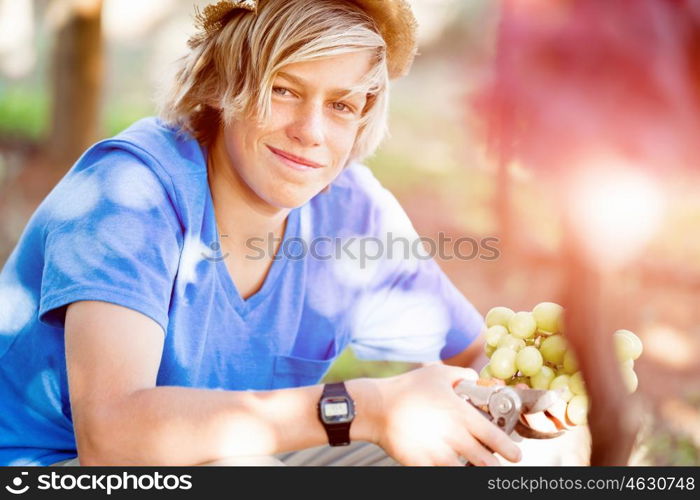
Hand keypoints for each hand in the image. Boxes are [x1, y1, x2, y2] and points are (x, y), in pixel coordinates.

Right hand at [373, 364, 522, 465]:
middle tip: (495, 463)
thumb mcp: (438, 373)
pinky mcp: (423, 465)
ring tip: (474, 468)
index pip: (495, 437)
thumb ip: (464, 375)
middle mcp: (454, 436)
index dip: (509, 448)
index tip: (515, 454)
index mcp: (462, 415)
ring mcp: (438, 453)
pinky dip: (451, 473)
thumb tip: (480, 381)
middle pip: (487, 461)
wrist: (376, 407)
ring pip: (468, 473)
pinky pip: (444, 476)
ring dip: (474, 472)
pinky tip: (450, 467)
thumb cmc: (407, 388)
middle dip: (494, 464)